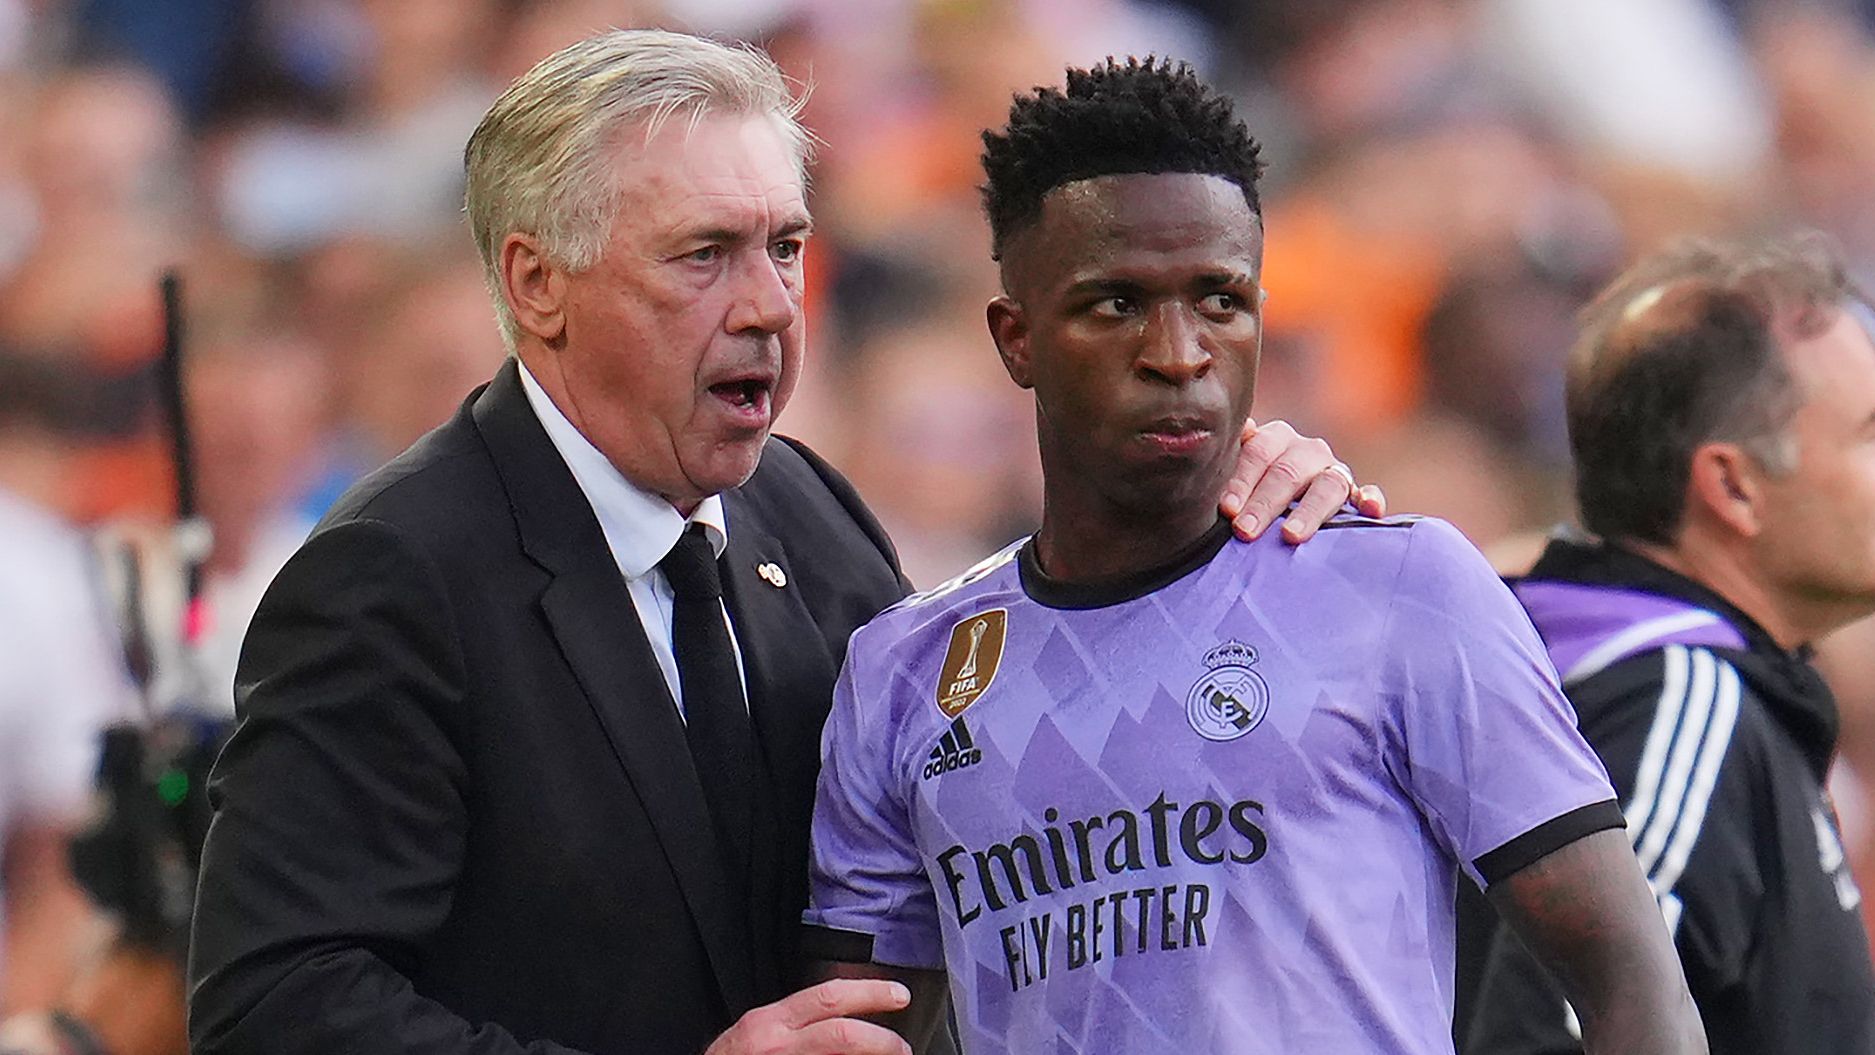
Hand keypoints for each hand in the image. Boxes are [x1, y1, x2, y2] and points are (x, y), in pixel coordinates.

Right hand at [705, 979, 913, 1054]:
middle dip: (882, 1040)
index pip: (828, 997)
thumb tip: (844, 1018)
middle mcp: (776, 1043)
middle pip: (842, 1034)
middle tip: (903, 1047)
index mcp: (771, 1021)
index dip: (870, 993)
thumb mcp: (759, 1033)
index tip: (898, 995)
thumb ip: (796, 1023)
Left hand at [1218, 418, 1385, 543]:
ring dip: (1309, 511)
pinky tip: (1369, 511)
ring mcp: (1333, 471)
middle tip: (1244, 531)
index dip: (1241, 481)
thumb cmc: (1248, 493)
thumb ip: (1223, 464)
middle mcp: (1305, 451)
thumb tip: (1204, 444)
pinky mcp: (1355, 494)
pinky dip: (1370, 500)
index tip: (1225, 509)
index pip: (1257, 453)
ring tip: (1290, 536)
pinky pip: (1366, 494)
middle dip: (1264, 503)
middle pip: (1288, 472)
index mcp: (1273, 440)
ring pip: (1327, 484)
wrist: (1280, 501)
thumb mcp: (1234, 475)